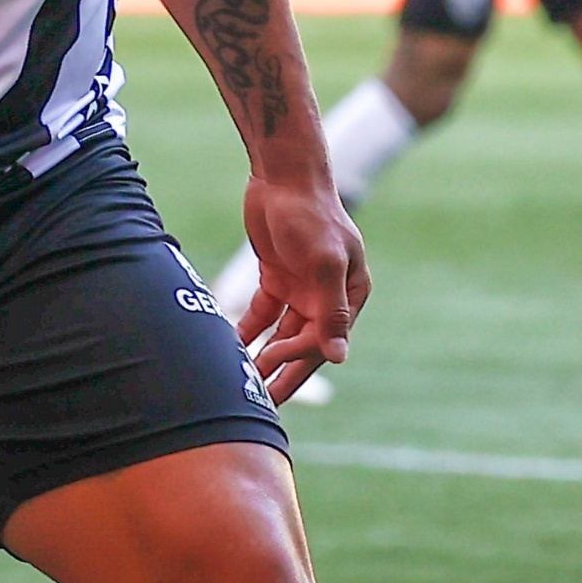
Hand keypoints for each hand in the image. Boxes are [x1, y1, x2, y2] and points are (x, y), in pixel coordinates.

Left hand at [231, 170, 368, 405]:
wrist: (283, 176)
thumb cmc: (311, 216)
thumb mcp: (324, 262)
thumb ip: (332, 311)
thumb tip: (339, 357)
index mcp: (351, 294)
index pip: (324, 339)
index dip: (297, 357)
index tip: (268, 363)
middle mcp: (329, 295)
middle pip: (303, 344)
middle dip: (283, 373)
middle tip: (260, 405)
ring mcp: (301, 287)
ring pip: (281, 333)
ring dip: (263, 357)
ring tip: (242, 383)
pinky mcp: (276, 278)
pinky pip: (262, 314)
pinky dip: (248, 332)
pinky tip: (230, 351)